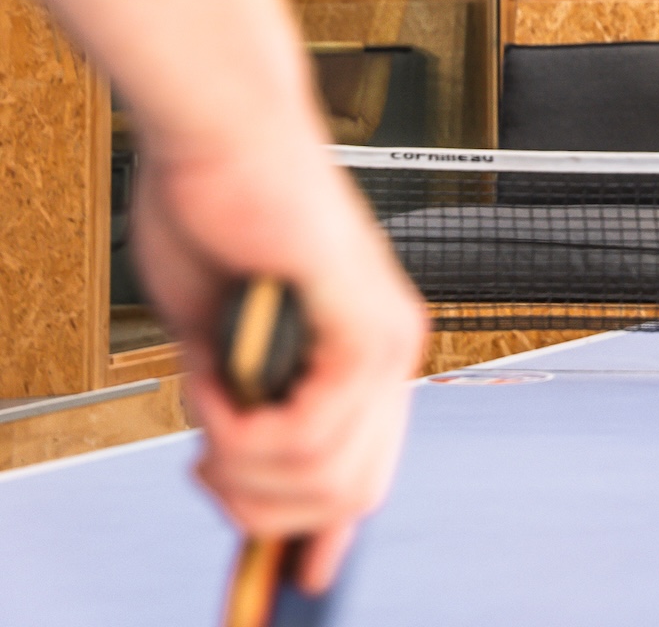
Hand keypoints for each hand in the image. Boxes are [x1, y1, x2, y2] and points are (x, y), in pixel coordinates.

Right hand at [132, 141, 425, 593]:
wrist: (222, 144)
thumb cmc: (220, 221)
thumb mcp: (222, 345)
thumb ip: (241, 408)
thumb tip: (240, 480)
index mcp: (363, 357)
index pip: (366, 475)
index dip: (323, 533)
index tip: (293, 575)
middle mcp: (391, 352)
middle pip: (349, 496)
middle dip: (262, 511)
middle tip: (205, 472)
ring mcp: (385, 338)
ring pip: (326, 476)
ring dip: (245, 470)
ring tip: (207, 420)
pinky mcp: (366, 321)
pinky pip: (314, 430)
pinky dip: (246, 430)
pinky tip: (215, 392)